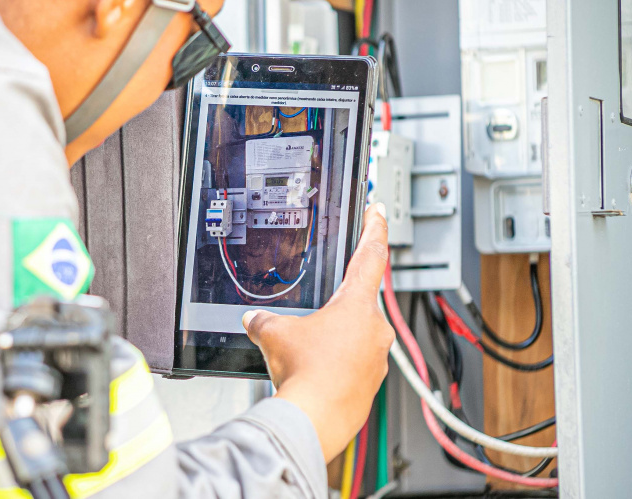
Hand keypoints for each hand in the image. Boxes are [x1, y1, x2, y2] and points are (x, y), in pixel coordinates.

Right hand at [242, 203, 394, 461]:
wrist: (314, 419)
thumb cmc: (305, 374)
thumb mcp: (273, 334)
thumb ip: (263, 320)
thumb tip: (252, 320)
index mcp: (356, 304)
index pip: (371, 254)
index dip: (374, 228)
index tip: (378, 211)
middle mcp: (375, 328)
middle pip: (361, 301)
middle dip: (339, 302)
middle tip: (319, 307)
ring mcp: (377, 358)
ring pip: (358, 335)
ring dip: (337, 337)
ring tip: (308, 349)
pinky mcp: (372, 384)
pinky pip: (356, 363)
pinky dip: (337, 363)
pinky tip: (314, 371)